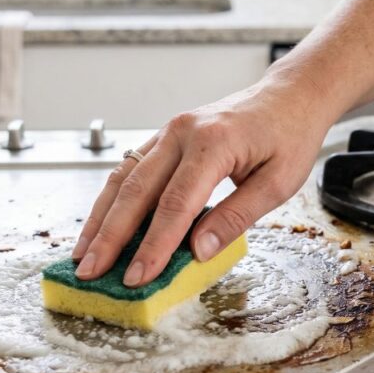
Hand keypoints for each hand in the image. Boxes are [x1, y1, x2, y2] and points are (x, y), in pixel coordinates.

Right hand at [71, 77, 336, 286]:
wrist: (290, 95)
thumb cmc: (290, 136)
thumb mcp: (279, 182)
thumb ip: (236, 216)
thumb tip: (197, 250)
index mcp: (213, 142)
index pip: (175, 204)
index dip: (154, 245)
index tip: (138, 277)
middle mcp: (183, 132)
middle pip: (136, 191)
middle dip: (110, 236)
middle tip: (91, 273)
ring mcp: (170, 131)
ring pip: (124, 178)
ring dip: (100, 218)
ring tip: (83, 254)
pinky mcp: (165, 136)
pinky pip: (131, 168)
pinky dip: (112, 199)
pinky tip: (100, 224)